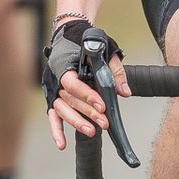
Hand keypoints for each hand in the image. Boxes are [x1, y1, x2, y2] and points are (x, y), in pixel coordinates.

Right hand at [45, 19, 128, 148]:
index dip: (87, 96)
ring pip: (61, 109)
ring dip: (76, 122)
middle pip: (69, 100)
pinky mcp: (54, 97)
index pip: (73, 84)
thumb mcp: (105, 49)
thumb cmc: (85, 41)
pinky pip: (53, 115)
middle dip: (87, 113)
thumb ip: (115, 71)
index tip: (101, 105)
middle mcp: (56, 77)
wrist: (70, 33)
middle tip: (103, 122)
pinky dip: (57, 130)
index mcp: (66, 64)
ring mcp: (54, 88)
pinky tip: (63, 144)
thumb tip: (125, 92)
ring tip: (92, 132)